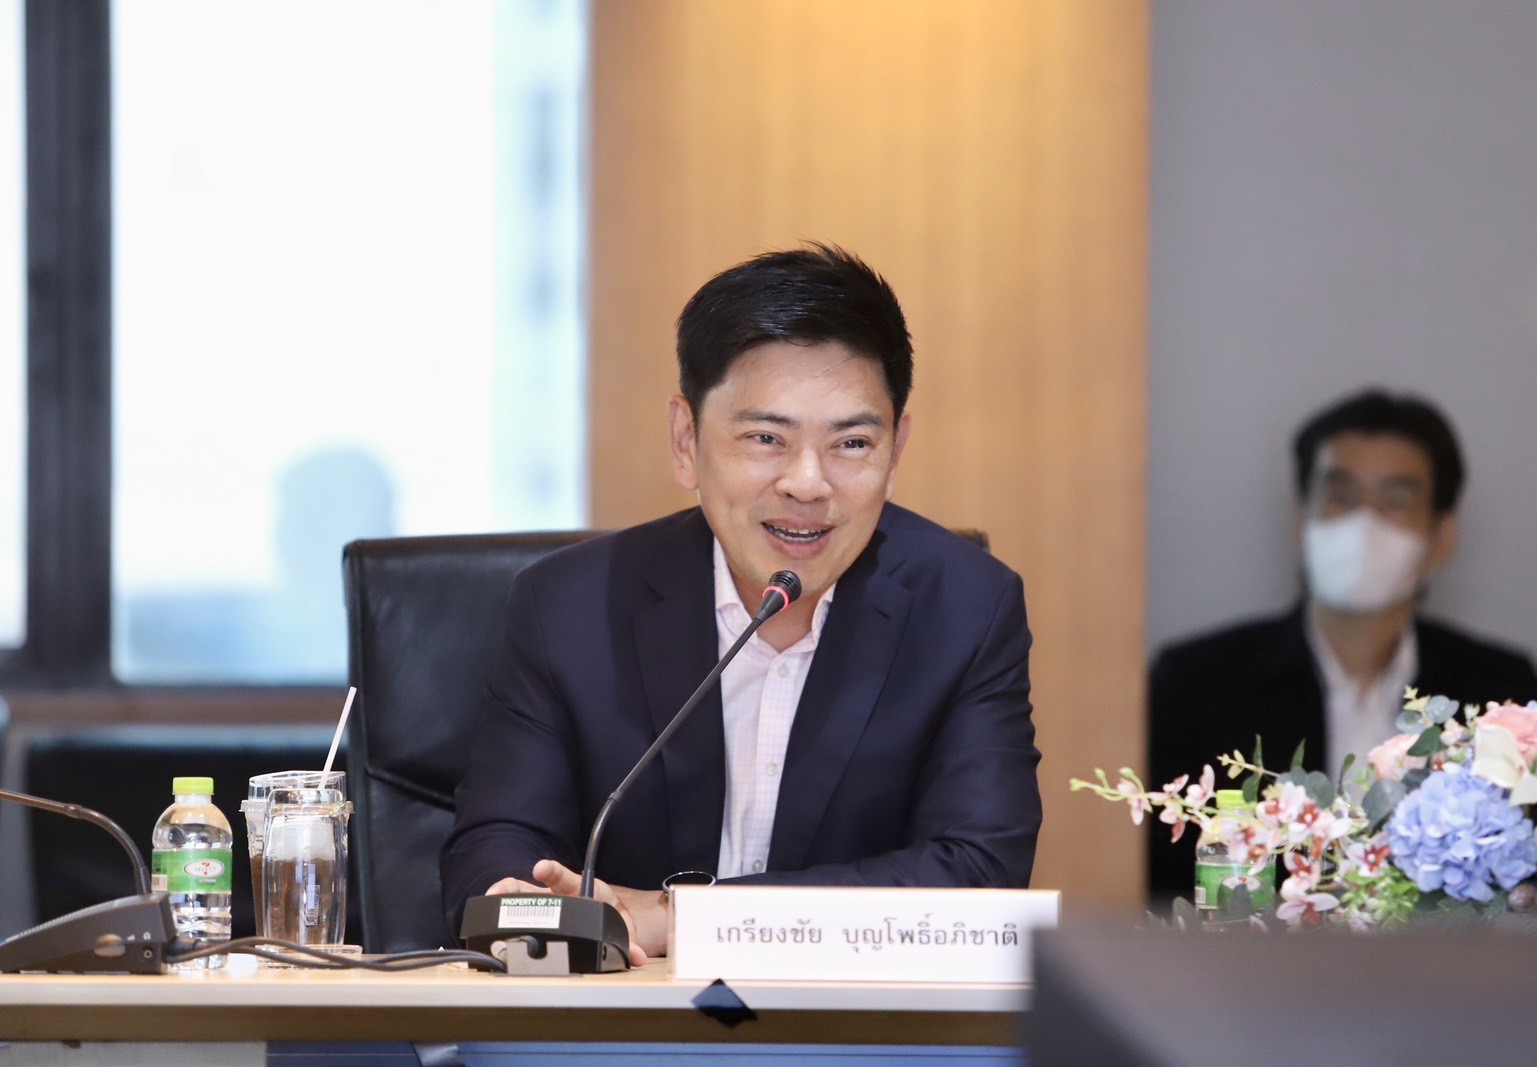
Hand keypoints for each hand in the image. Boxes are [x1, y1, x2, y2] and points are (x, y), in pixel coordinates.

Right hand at [485, 859, 667, 965]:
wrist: (607, 915)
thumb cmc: (608, 914)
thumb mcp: (619, 925)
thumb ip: (628, 941)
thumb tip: (637, 957)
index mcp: (577, 890)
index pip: (563, 877)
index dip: (552, 872)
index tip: (541, 869)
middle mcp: (554, 896)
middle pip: (527, 887)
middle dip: (510, 888)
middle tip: (497, 892)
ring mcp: (540, 906)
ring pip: (514, 898)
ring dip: (499, 900)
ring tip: (485, 907)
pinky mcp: (533, 919)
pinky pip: (512, 917)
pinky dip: (499, 920)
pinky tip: (485, 929)